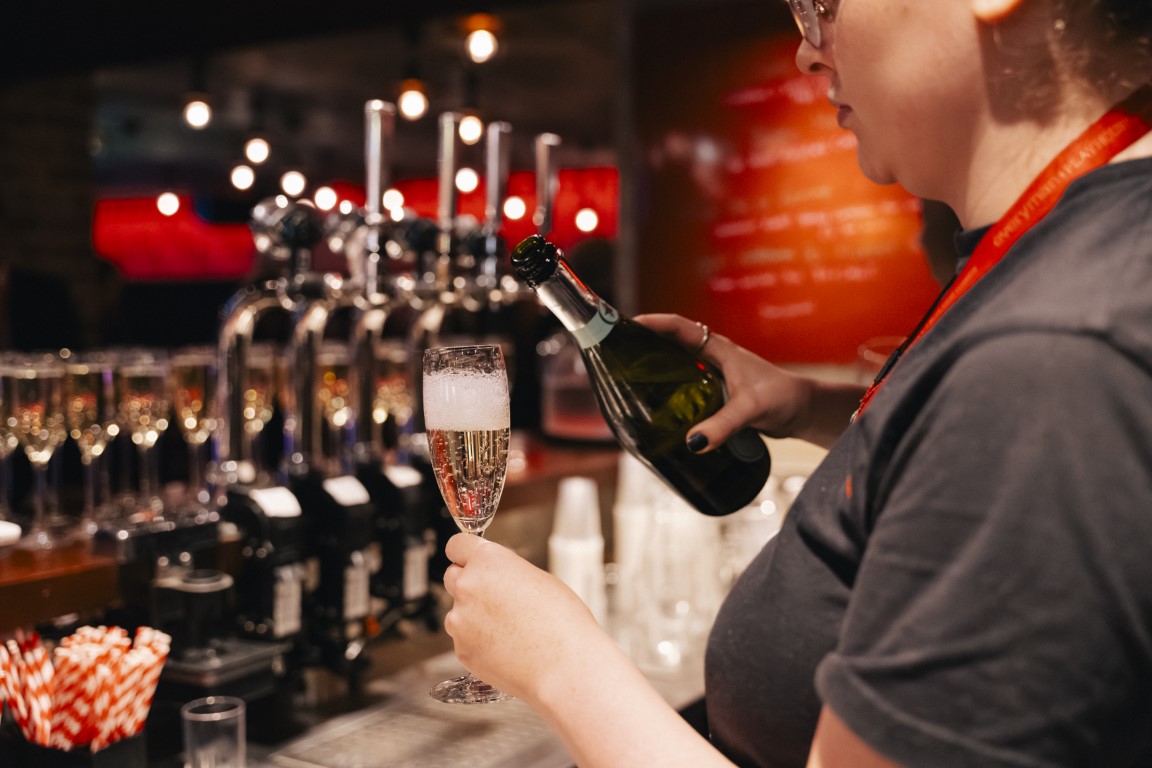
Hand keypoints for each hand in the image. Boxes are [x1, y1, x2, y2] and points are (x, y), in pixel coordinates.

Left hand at [442, 533, 608, 702]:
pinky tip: (506, 648)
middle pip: (452, 577)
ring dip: (473, 617)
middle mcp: (467, 587)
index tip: (469, 560)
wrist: (565, 666)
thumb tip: (497, 577)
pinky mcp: (462, 650)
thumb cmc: (562, 621)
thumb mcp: (539, 578)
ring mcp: (461, 620)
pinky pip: (464, 640)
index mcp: (488, 561)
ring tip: (509, 630)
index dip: (465, 554)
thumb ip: (507, 572)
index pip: (457, 545)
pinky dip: (479, 643)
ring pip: (458, 612)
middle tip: (494, 598)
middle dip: (468, 584)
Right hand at [634, 314, 863, 448]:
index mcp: (718, 349)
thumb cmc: (782, 399)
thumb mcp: (750, 409)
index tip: (628, 324)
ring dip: (654, 367)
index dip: (654, 324)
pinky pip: (683, 386)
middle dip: (644, 344)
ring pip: (675, 365)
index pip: (680, 328)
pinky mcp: (715, 394)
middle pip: (670, 344)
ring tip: (626, 377)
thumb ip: (723, 424)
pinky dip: (667, 390)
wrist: (802, 412)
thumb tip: (693, 443)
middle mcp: (712, 358)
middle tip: (616, 352)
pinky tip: (654, 405)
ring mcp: (713, 375)